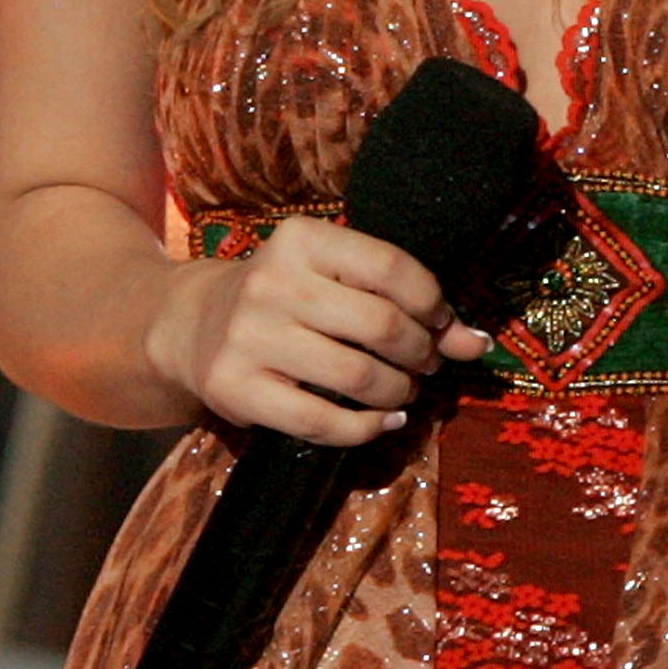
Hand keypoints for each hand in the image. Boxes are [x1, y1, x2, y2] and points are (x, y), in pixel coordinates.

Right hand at [146, 214, 490, 445]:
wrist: (191, 323)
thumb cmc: (286, 297)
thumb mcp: (338, 281)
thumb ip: (406, 304)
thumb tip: (476, 344)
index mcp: (302, 239)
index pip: (391, 267)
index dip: (432, 302)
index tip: (440, 323)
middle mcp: (272, 283)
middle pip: (380, 325)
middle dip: (419, 351)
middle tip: (423, 363)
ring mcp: (248, 337)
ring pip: (357, 376)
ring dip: (398, 391)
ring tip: (401, 390)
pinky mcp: (235, 388)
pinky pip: (321, 422)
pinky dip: (366, 428)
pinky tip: (379, 420)